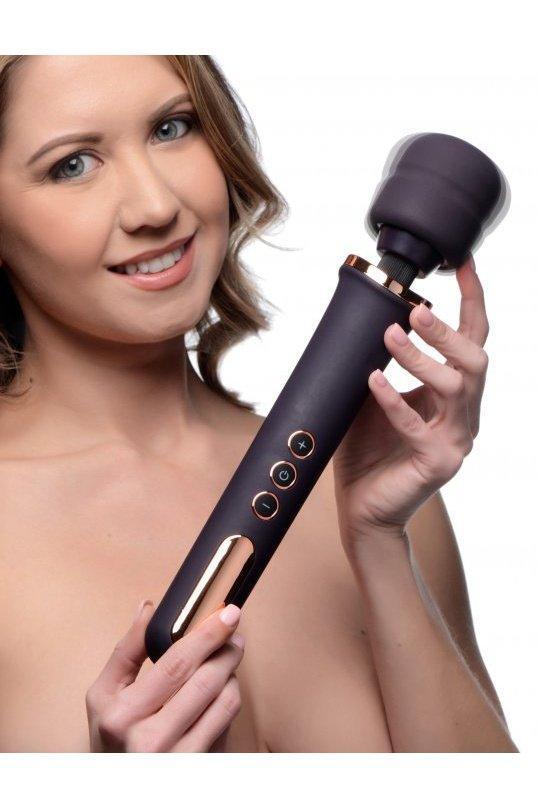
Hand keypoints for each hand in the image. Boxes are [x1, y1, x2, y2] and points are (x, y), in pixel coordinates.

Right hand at [86, 601, 244, 751]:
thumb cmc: (112, 737)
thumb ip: (126, 650)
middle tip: (234, 634)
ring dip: (231, 674)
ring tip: (226, 661)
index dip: (206, 636)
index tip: (226, 614)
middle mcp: (151, 741)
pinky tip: (221, 689)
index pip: (176, 665)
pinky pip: (228, 723)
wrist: (116, 789)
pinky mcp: (200, 766)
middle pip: (206, 682)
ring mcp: (179, 759)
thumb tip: (147, 608)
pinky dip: (229, 699)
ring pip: (225, 702)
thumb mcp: (103, 695)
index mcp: (123, 714)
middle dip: (227, 650)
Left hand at [333, 255, 488, 544]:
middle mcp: (463, 413)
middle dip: (448, 330)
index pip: (472, 339)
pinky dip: (394, 400)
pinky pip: (419, 426)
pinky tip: (373, 380)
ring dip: (423, 357)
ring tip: (392, 334)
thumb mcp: (370, 395)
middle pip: (475, 359)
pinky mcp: (438, 463)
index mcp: (452, 393)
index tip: (462, 262)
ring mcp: (456, 440)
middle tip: (416, 308)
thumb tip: (358, 317)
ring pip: (456, 386)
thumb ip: (373, 361)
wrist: (363, 508)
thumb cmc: (368, 450)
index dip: (472, 300)